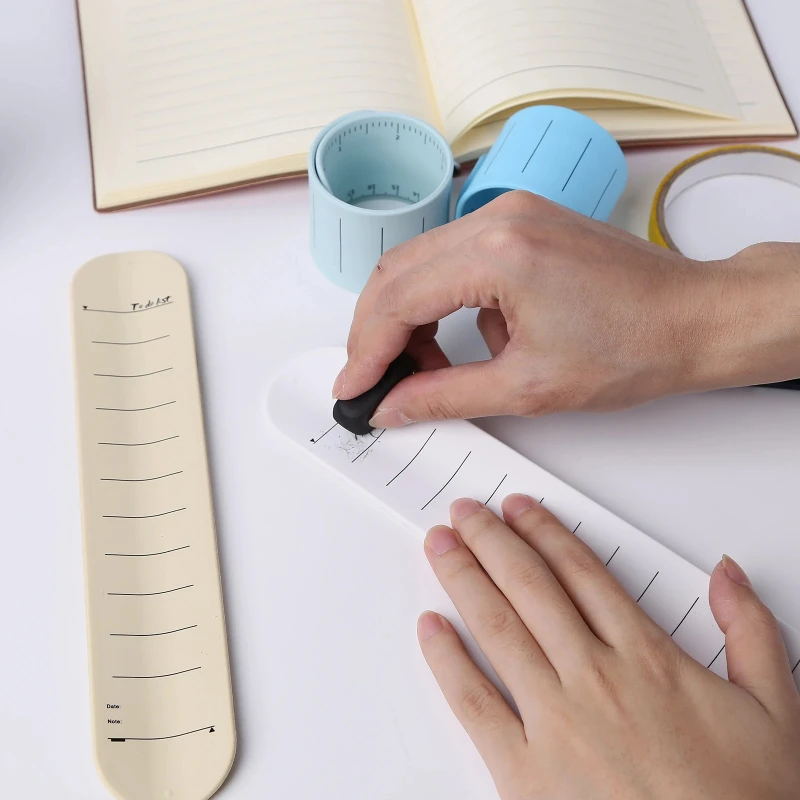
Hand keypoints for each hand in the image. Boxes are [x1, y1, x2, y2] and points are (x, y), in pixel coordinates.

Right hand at [334, 191, 799, 425]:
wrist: (695, 319)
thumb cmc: (635, 347)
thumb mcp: (529, 387)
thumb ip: (445, 396)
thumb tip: (391, 405)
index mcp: (498, 252)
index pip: (398, 300)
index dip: (365, 350)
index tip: (352, 387)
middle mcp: (498, 218)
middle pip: (397, 271)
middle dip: (375, 331)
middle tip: (373, 380)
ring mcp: (510, 212)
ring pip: (420, 261)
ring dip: (406, 316)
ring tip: (421, 369)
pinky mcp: (521, 221)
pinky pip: (453, 255)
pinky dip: (440, 299)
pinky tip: (458, 340)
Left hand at [417, 495, 799, 799]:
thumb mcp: (775, 710)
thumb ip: (751, 632)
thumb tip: (729, 575)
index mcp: (646, 658)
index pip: (581, 572)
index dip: (544, 532)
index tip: (520, 509)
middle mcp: (594, 678)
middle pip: (530, 586)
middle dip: (492, 540)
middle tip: (466, 512)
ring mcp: (556, 721)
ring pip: (498, 627)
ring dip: (464, 578)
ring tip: (442, 545)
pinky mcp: (525, 772)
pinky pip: (475, 703)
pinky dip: (447, 660)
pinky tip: (430, 629)